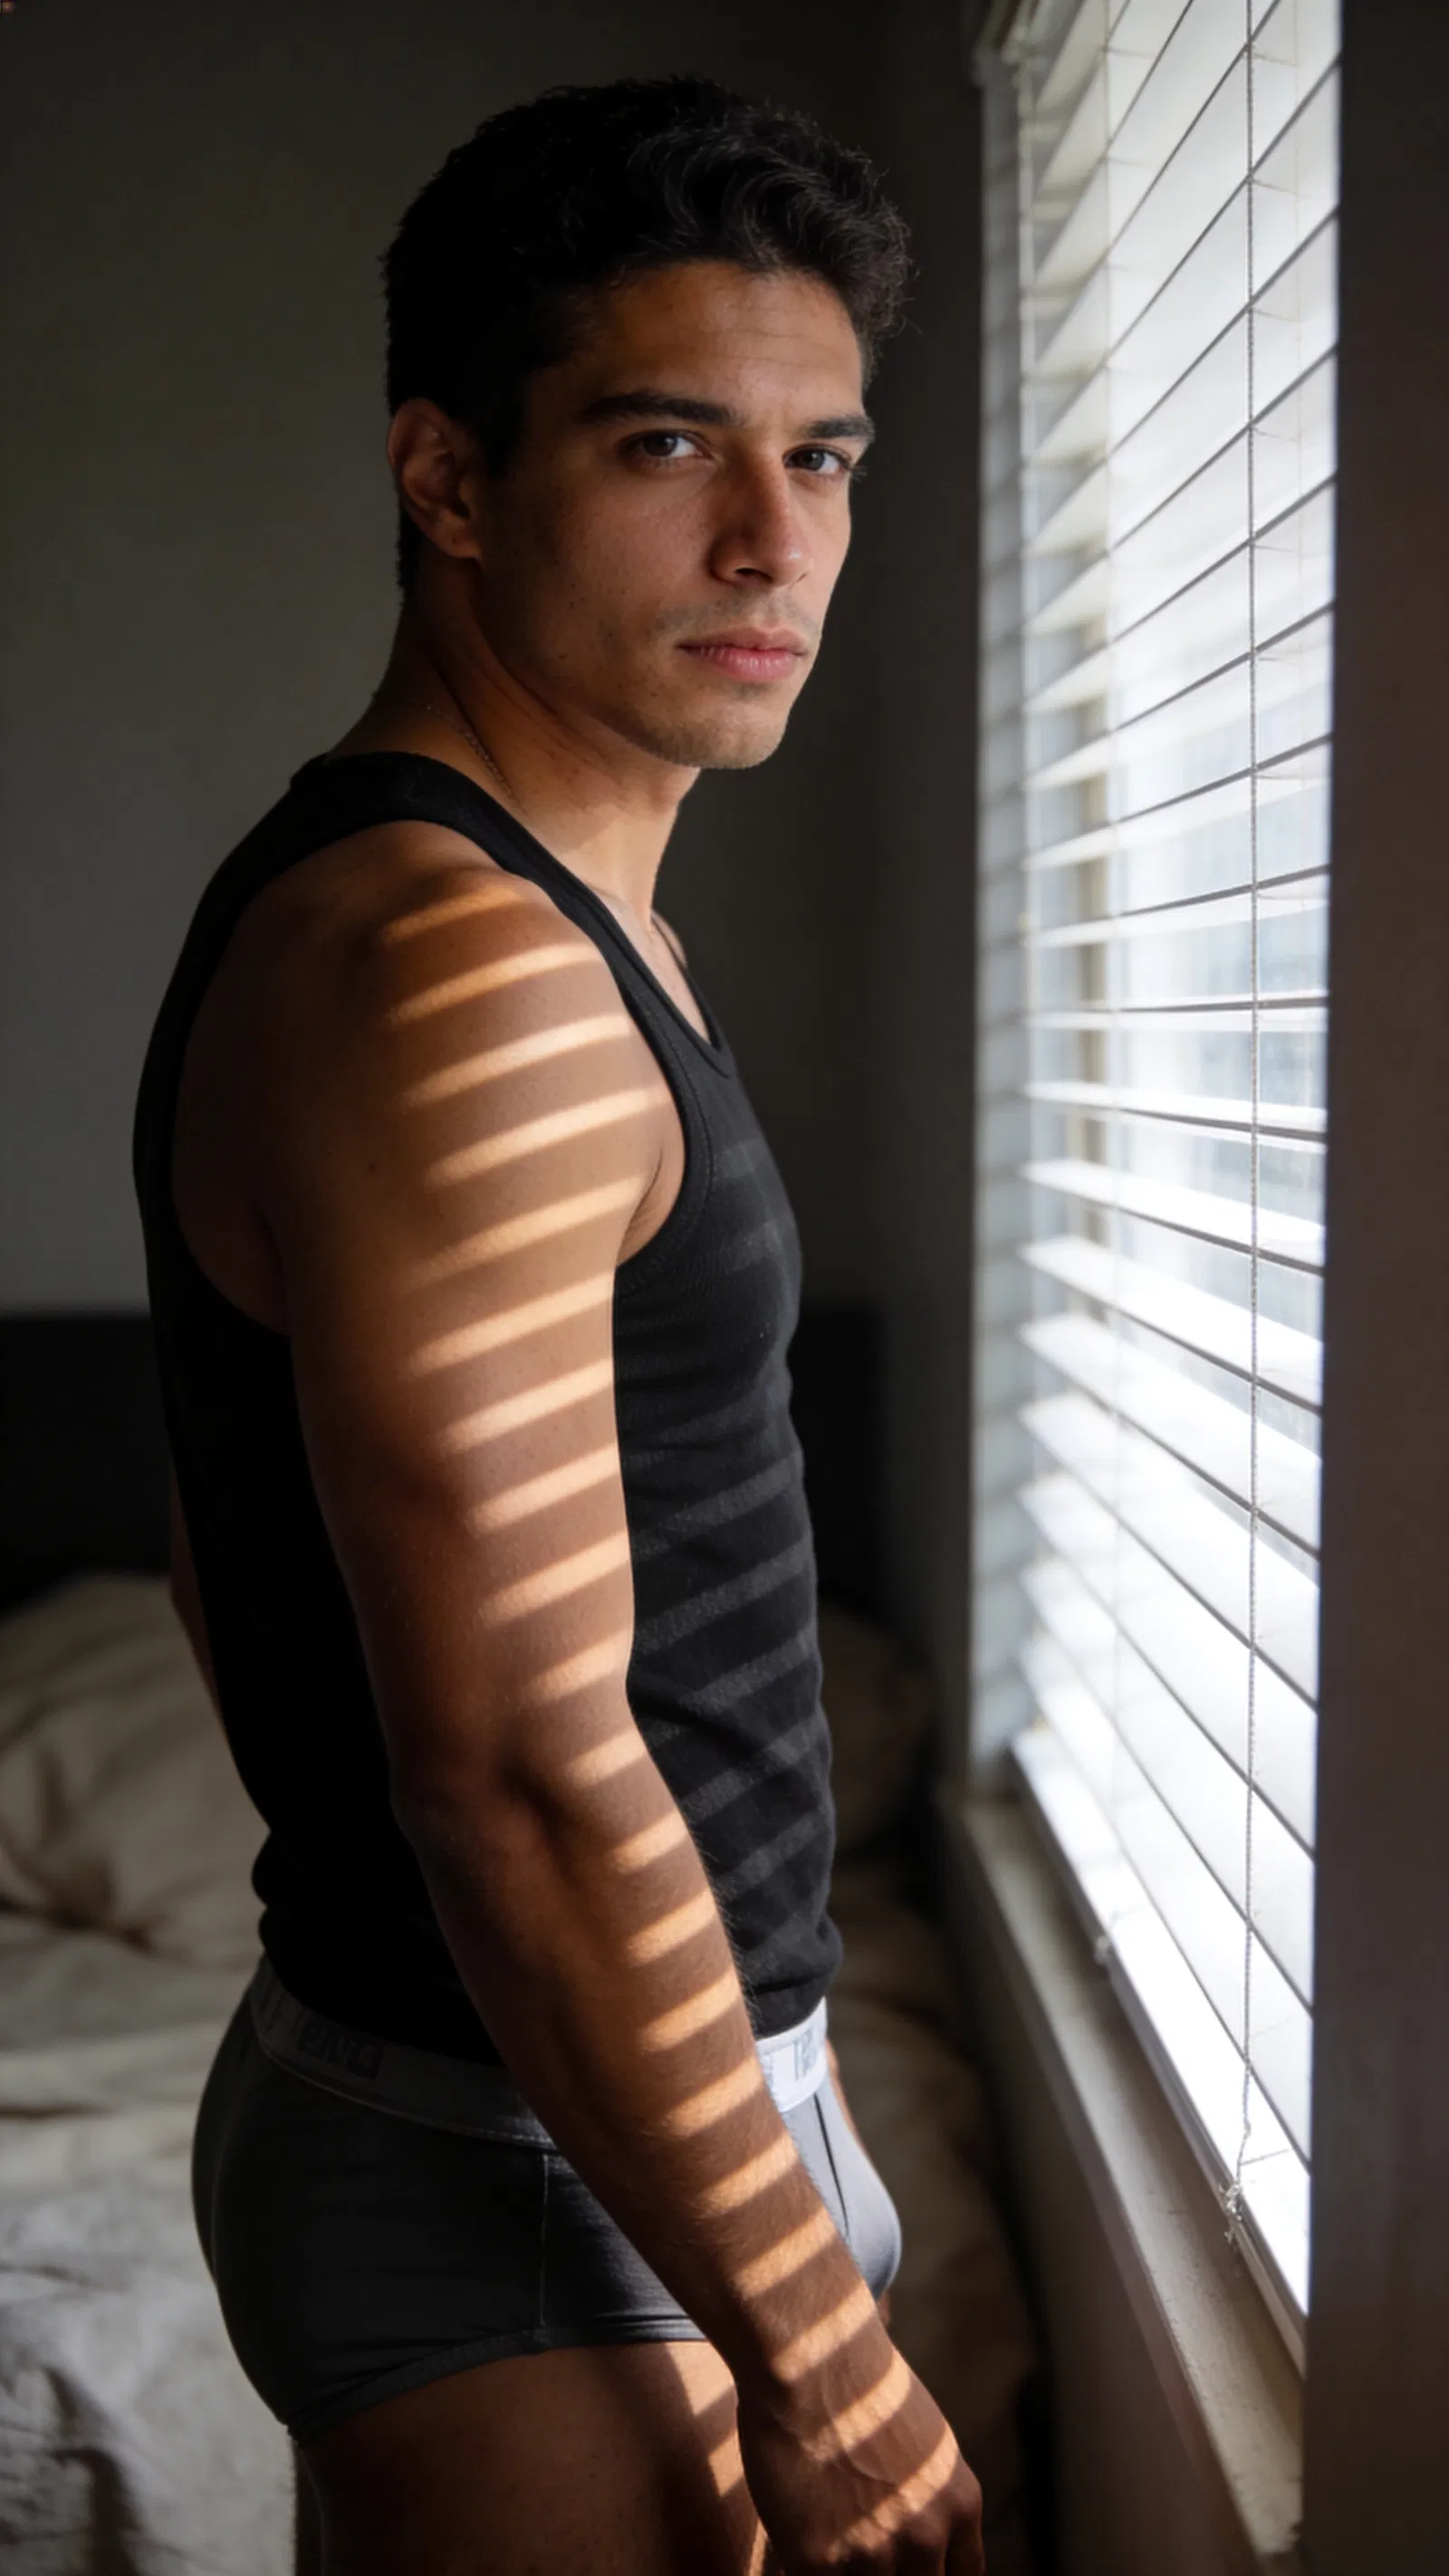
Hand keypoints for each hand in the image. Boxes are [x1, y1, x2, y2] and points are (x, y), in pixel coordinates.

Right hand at [738, 2327, 984, 2572]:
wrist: (808, 2354)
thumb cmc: (858, 2382)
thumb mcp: (924, 2439)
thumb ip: (931, 2496)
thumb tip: (924, 2538)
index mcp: (958, 2505)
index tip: (907, 2570)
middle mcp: (924, 2537)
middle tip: (860, 2547)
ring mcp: (872, 2553)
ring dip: (846, 2573)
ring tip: (828, 2537)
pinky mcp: (817, 2560)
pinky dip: (805, 2571)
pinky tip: (796, 2540)